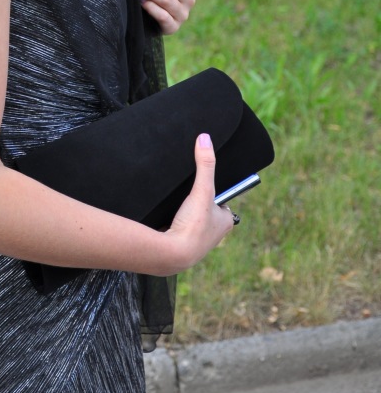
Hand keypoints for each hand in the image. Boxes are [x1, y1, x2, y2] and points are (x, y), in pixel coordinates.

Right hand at [163, 134, 234, 272]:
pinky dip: (174, 224)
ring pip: (193, 222)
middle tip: (187, 196)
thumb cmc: (193, 226)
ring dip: (186, 215)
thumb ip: (205, 165)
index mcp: (225, 223)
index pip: (223, 203)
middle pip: (207, 211)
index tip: (202, 186)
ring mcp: (197, 242)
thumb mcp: (202, 190)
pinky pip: (180, 230)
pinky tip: (167, 219)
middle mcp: (214, 235)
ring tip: (176, 206)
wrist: (171, 254)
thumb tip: (205, 138)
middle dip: (198, 204)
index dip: (214, 193)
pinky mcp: (180, 245)